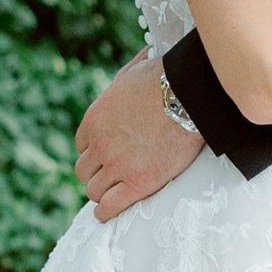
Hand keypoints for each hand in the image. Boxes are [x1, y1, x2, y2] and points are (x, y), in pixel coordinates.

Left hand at [75, 50, 205, 218]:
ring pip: (94, 190)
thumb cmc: (166, 81)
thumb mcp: (134, 72)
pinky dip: (105, 212)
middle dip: (97, 173)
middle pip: (84, 171)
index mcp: (94, 119)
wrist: (189, 97)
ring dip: (103, 192)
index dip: (95, 152)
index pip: (82, 145)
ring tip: (115, 193)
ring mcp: (117, 165)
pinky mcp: (138, 183)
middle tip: (112, 176)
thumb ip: (124, 78)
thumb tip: (139, 58)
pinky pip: (110, 207)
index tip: (107, 155)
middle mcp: (100, 144)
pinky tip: (108, 213)